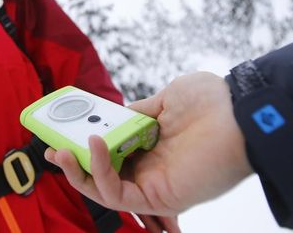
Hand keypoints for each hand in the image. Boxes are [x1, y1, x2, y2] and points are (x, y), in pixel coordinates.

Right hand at [45, 72, 252, 229]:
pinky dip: (100, 172)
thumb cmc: (211, 102)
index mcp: (151, 146)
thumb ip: (137, 112)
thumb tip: (116, 114)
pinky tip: (95, 144)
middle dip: (72, 164)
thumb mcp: (165, 98)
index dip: (85, 147)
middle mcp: (150, 168)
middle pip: (102, 175)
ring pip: (103, 190)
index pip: (110, 153)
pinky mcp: (159, 195)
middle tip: (51, 147)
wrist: (241, 112)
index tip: (61, 133)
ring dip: (78, 171)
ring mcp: (154, 184)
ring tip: (61, 149)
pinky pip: (118, 192)